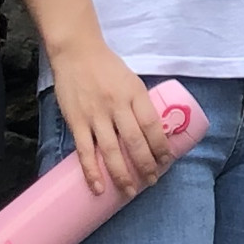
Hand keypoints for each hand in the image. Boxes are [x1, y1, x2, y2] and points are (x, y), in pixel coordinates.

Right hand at [51, 39, 173, 200]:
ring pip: (111, 151)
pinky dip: (92, 172)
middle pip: (135, 142)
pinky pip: (85, 152)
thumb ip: (140, 105)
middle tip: (152, 180)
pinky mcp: (76, 121)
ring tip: (130, 191)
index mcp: (135, 93)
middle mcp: (117, 105)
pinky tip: (99, 187)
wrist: (76, 52)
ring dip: (122, 175)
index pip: (153, 126)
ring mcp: (95, 115)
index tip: (166, 161)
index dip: (161, 147)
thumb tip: (154, 134)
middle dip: (146, 166)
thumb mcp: (132, 81)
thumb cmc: (107, 67)